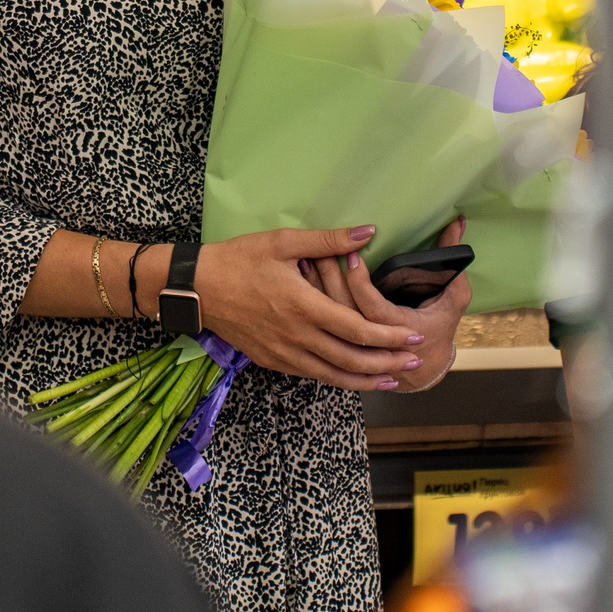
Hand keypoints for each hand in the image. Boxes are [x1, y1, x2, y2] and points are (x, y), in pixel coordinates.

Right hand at [192, 227, 427, 391]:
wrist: (196, 288)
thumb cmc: (239, 259)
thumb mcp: (283, 242)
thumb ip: (329, 241)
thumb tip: (369, 232)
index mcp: (303, 306)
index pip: (357, 329)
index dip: (390, 336)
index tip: (415, 335)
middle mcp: (296, 336)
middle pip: (352, 359)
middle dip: (388, 362)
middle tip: (416, 359)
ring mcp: (283, 353)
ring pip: (333, 375)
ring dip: (367, 379)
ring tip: (393, 378)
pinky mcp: (272, 361)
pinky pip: (312, 375)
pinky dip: (338, 379)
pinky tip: (353, 377)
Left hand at [307, 217, 468, 392]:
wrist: (426, 367)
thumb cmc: (440, 328)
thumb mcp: (454, 298)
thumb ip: (453, 260)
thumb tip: (456, 223)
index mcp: (402, 327)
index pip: (373, 309)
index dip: (360, 283)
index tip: (351, 255)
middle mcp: (375, 341)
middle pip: (343, 312)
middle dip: (329, 278)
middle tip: (317, 249)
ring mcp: (357, 345)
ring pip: (327, 320)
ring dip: (315, 288)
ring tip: (305, 257)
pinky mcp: (343, 345)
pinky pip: (321, 325)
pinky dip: (310, 300)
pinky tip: (302, 277)